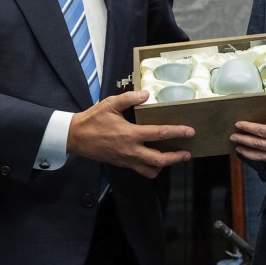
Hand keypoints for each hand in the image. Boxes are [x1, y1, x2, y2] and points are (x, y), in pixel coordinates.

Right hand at [68, 90, 193, 177]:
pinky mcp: (121, 164)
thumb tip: (146, 94)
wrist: (75, 137)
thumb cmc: (93, 119)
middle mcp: (130, 150)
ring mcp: (126, 160)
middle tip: (187, 153)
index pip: (159, 134)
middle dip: (175, 157)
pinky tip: (154, 159)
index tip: (190, 132)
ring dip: (163, 165)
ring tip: (172, 158)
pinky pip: (140, 170)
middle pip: (159, 159)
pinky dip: (150, 167)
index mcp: (130, 134)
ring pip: (150, 170)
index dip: (177, 132)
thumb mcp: (110, 104)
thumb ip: (129, 98)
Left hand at [230, 96, 265, 165]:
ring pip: (263, 157)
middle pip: (259, 145)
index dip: (249, 128)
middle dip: (244, 141)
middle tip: (233, 137)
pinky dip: (260, 159)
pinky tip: (255, 155)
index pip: (262, 132)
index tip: (238, 124)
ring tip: (238, 149)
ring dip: (249, 153)